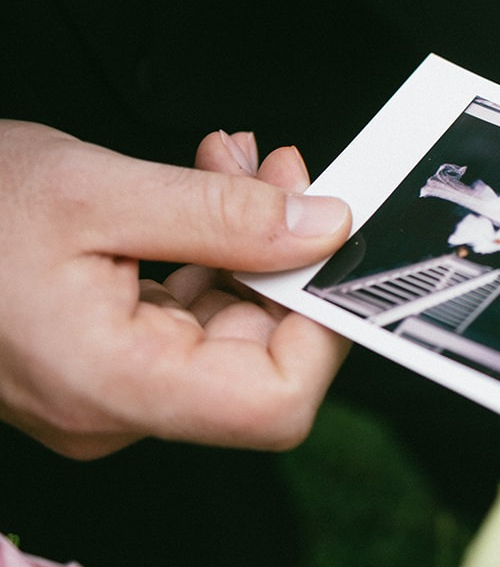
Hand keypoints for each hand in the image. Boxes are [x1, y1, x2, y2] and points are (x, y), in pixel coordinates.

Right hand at [0, 121, 351, 458]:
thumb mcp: (98, 189)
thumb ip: (220, 215)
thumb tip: (320, 228)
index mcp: (115, 385)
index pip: (273, 404)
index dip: (323, 324)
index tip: (334, 243)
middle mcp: (116, 405)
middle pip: (256, 357)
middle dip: (287, 254)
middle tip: (283, 171)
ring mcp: (107, 384)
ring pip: (221, 324)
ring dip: (248, 235)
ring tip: (237, 161)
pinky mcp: (98, 352)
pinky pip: (180, 310)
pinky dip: (206, 245)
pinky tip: (205, 184)